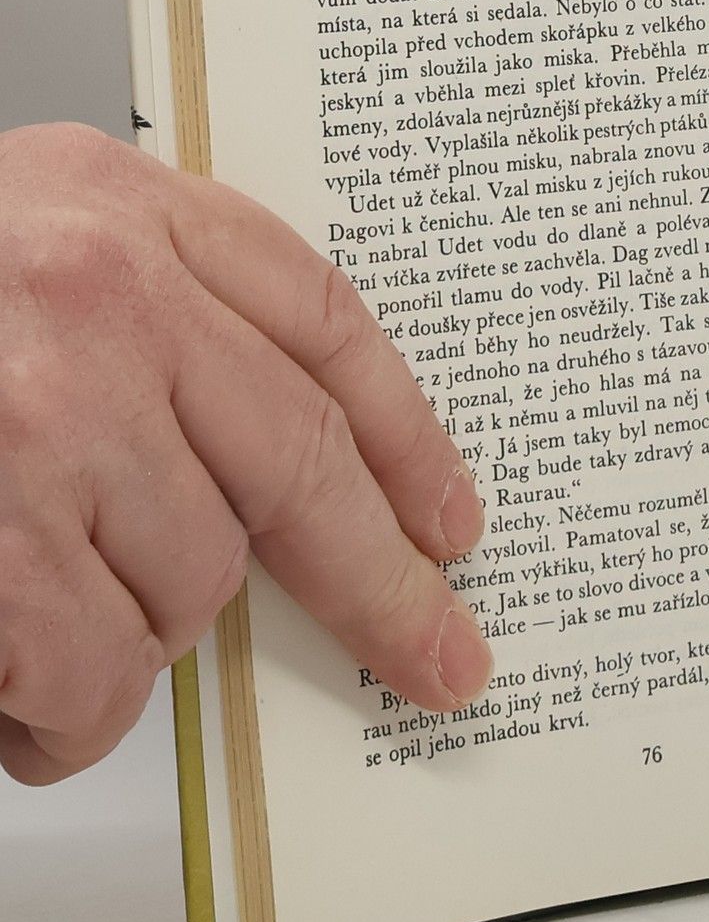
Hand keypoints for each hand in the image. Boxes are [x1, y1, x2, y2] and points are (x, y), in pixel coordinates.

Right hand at [0, 125, 490, 784]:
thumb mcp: (16, 246)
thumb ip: (142, 318)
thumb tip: (260, 485)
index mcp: (114, 208)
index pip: (324, 324)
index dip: (409, 433)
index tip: (451, 519)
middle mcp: (99, 300)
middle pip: (301, 472)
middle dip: (381, 588)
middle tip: (439, 658)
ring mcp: (44, 423)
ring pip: (192, 593)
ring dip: (132, 641)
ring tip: (35, 618)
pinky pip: (93, 680)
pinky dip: (61, 714)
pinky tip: (9, 685)